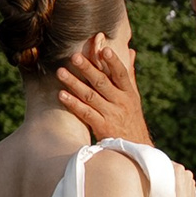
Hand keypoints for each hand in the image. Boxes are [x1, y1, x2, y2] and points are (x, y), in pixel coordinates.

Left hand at [54, 30, 152, 147]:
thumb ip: (129, 74)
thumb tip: (130, 51)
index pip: (121, 73)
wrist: (135, 148)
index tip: (104, 48)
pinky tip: (61, 95)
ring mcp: (111, 114)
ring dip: (74, 83)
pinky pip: (85, 113)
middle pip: (102, 82)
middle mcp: (121, 102)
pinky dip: (73, 104)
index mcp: (129, 92)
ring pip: (91, 96)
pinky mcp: (102, 127)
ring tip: (60, 72)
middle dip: (88, 68)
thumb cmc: (131, 118)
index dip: (113, 61)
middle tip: (74, 56)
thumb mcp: (134, 96)